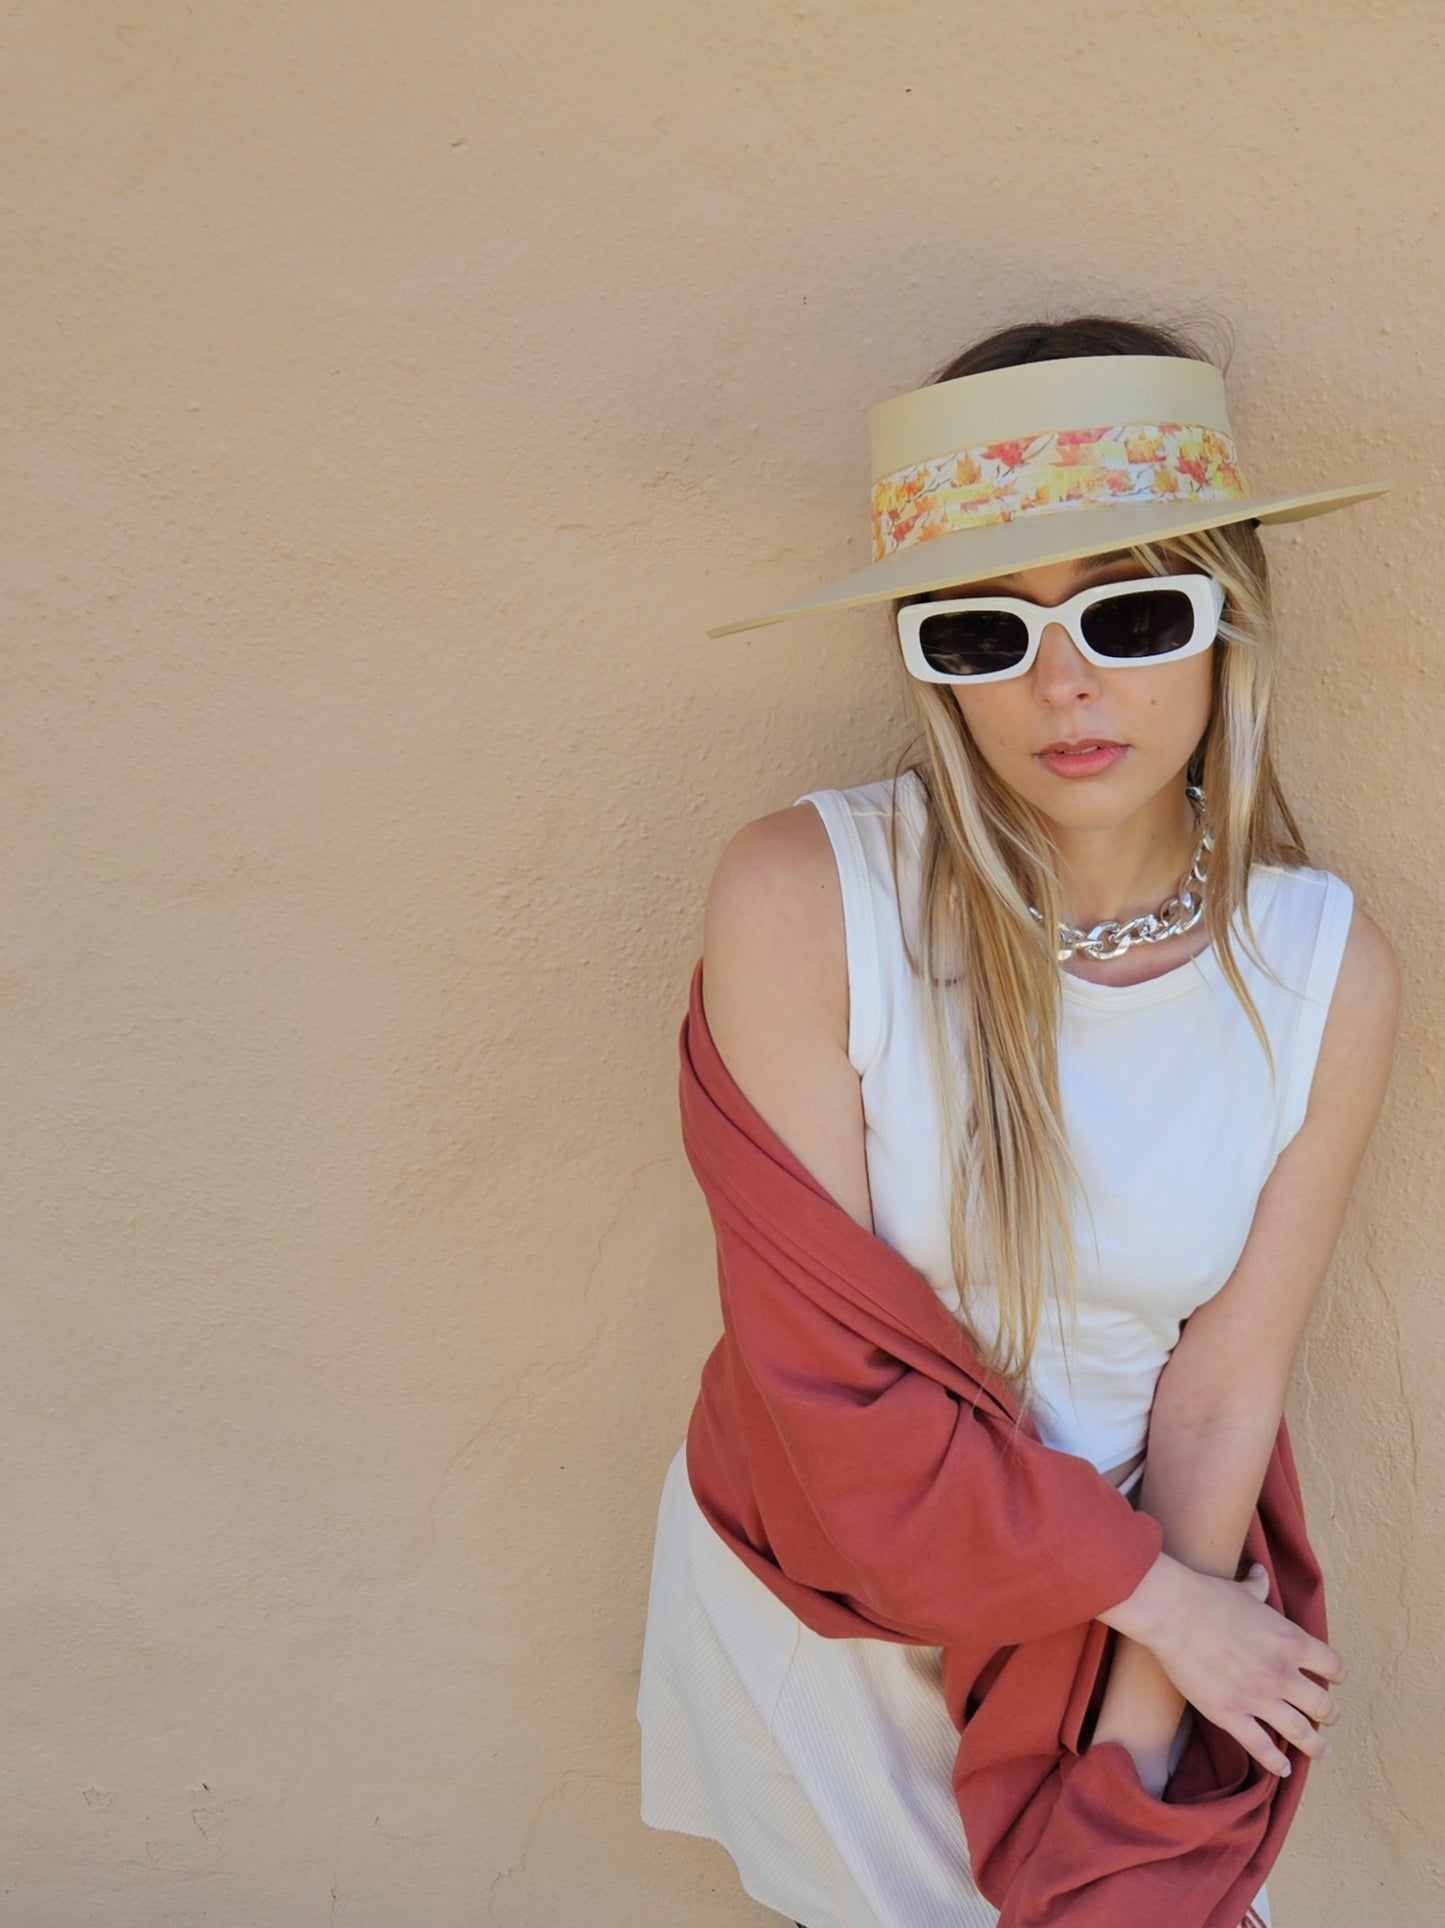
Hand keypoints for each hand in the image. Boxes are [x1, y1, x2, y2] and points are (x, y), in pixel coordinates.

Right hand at [1099, 1554, 1342, 1778]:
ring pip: (1302, 1734)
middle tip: (1325, 1719)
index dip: (1335, 1674)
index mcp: (1292, 1641)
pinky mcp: (1232, 1715)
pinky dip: (1277, 1763)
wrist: (1172, 1612)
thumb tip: (1261, 1572)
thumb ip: (1258, 1587)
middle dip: (1328, 1716)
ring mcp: (1259, 1698)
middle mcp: (1283, 1674)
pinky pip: (1263, 1749)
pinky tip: (1284, 1769)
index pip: (1334, 1666)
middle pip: (1325, 1707)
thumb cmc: (1208, 1596)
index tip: (1330, 1678)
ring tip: (1318, 1751)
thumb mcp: (1242, 1590)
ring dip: (1315, 1747)